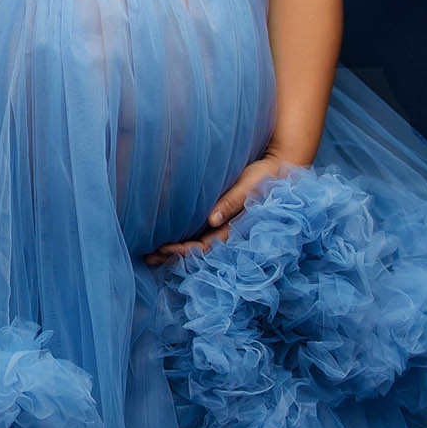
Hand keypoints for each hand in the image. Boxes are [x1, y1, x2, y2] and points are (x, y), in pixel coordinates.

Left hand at [144, 153, 289, 265]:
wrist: (278, 170)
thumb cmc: (264, 177)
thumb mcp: (249, 186)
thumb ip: (232, 202)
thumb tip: (211, 220)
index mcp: (237, 229)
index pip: (206, 247)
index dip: (184, 251)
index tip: (163, 248)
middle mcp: (228, 233)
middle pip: (199, 252)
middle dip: (174, 257)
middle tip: (148, 257)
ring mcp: (224, 228)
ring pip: (197, 246)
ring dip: (175, 252)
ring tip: (150, 255)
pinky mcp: (220, 220)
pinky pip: (200, 235)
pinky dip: (183, 240)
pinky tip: (166, 240)